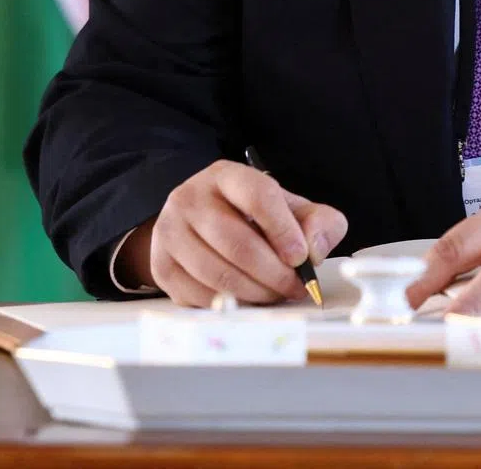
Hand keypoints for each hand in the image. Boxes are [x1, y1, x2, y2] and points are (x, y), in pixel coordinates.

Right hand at [124, 160, 347, 305]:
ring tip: (276, 294)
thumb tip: (314, 249)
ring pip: (217, 272)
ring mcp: (170, 232)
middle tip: (295, 287)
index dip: (283, 229)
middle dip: (273, 272)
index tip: (301, 257)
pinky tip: (248, 299)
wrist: (203, 227)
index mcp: (226, 176)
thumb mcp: (291, 210)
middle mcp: (190, 198)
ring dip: (255, 293)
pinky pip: (199, 295)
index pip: (257, 195)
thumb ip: (318, 222)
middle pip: (236, 241)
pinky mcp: (161, 266)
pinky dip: (231, 304)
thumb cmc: (254, 218)